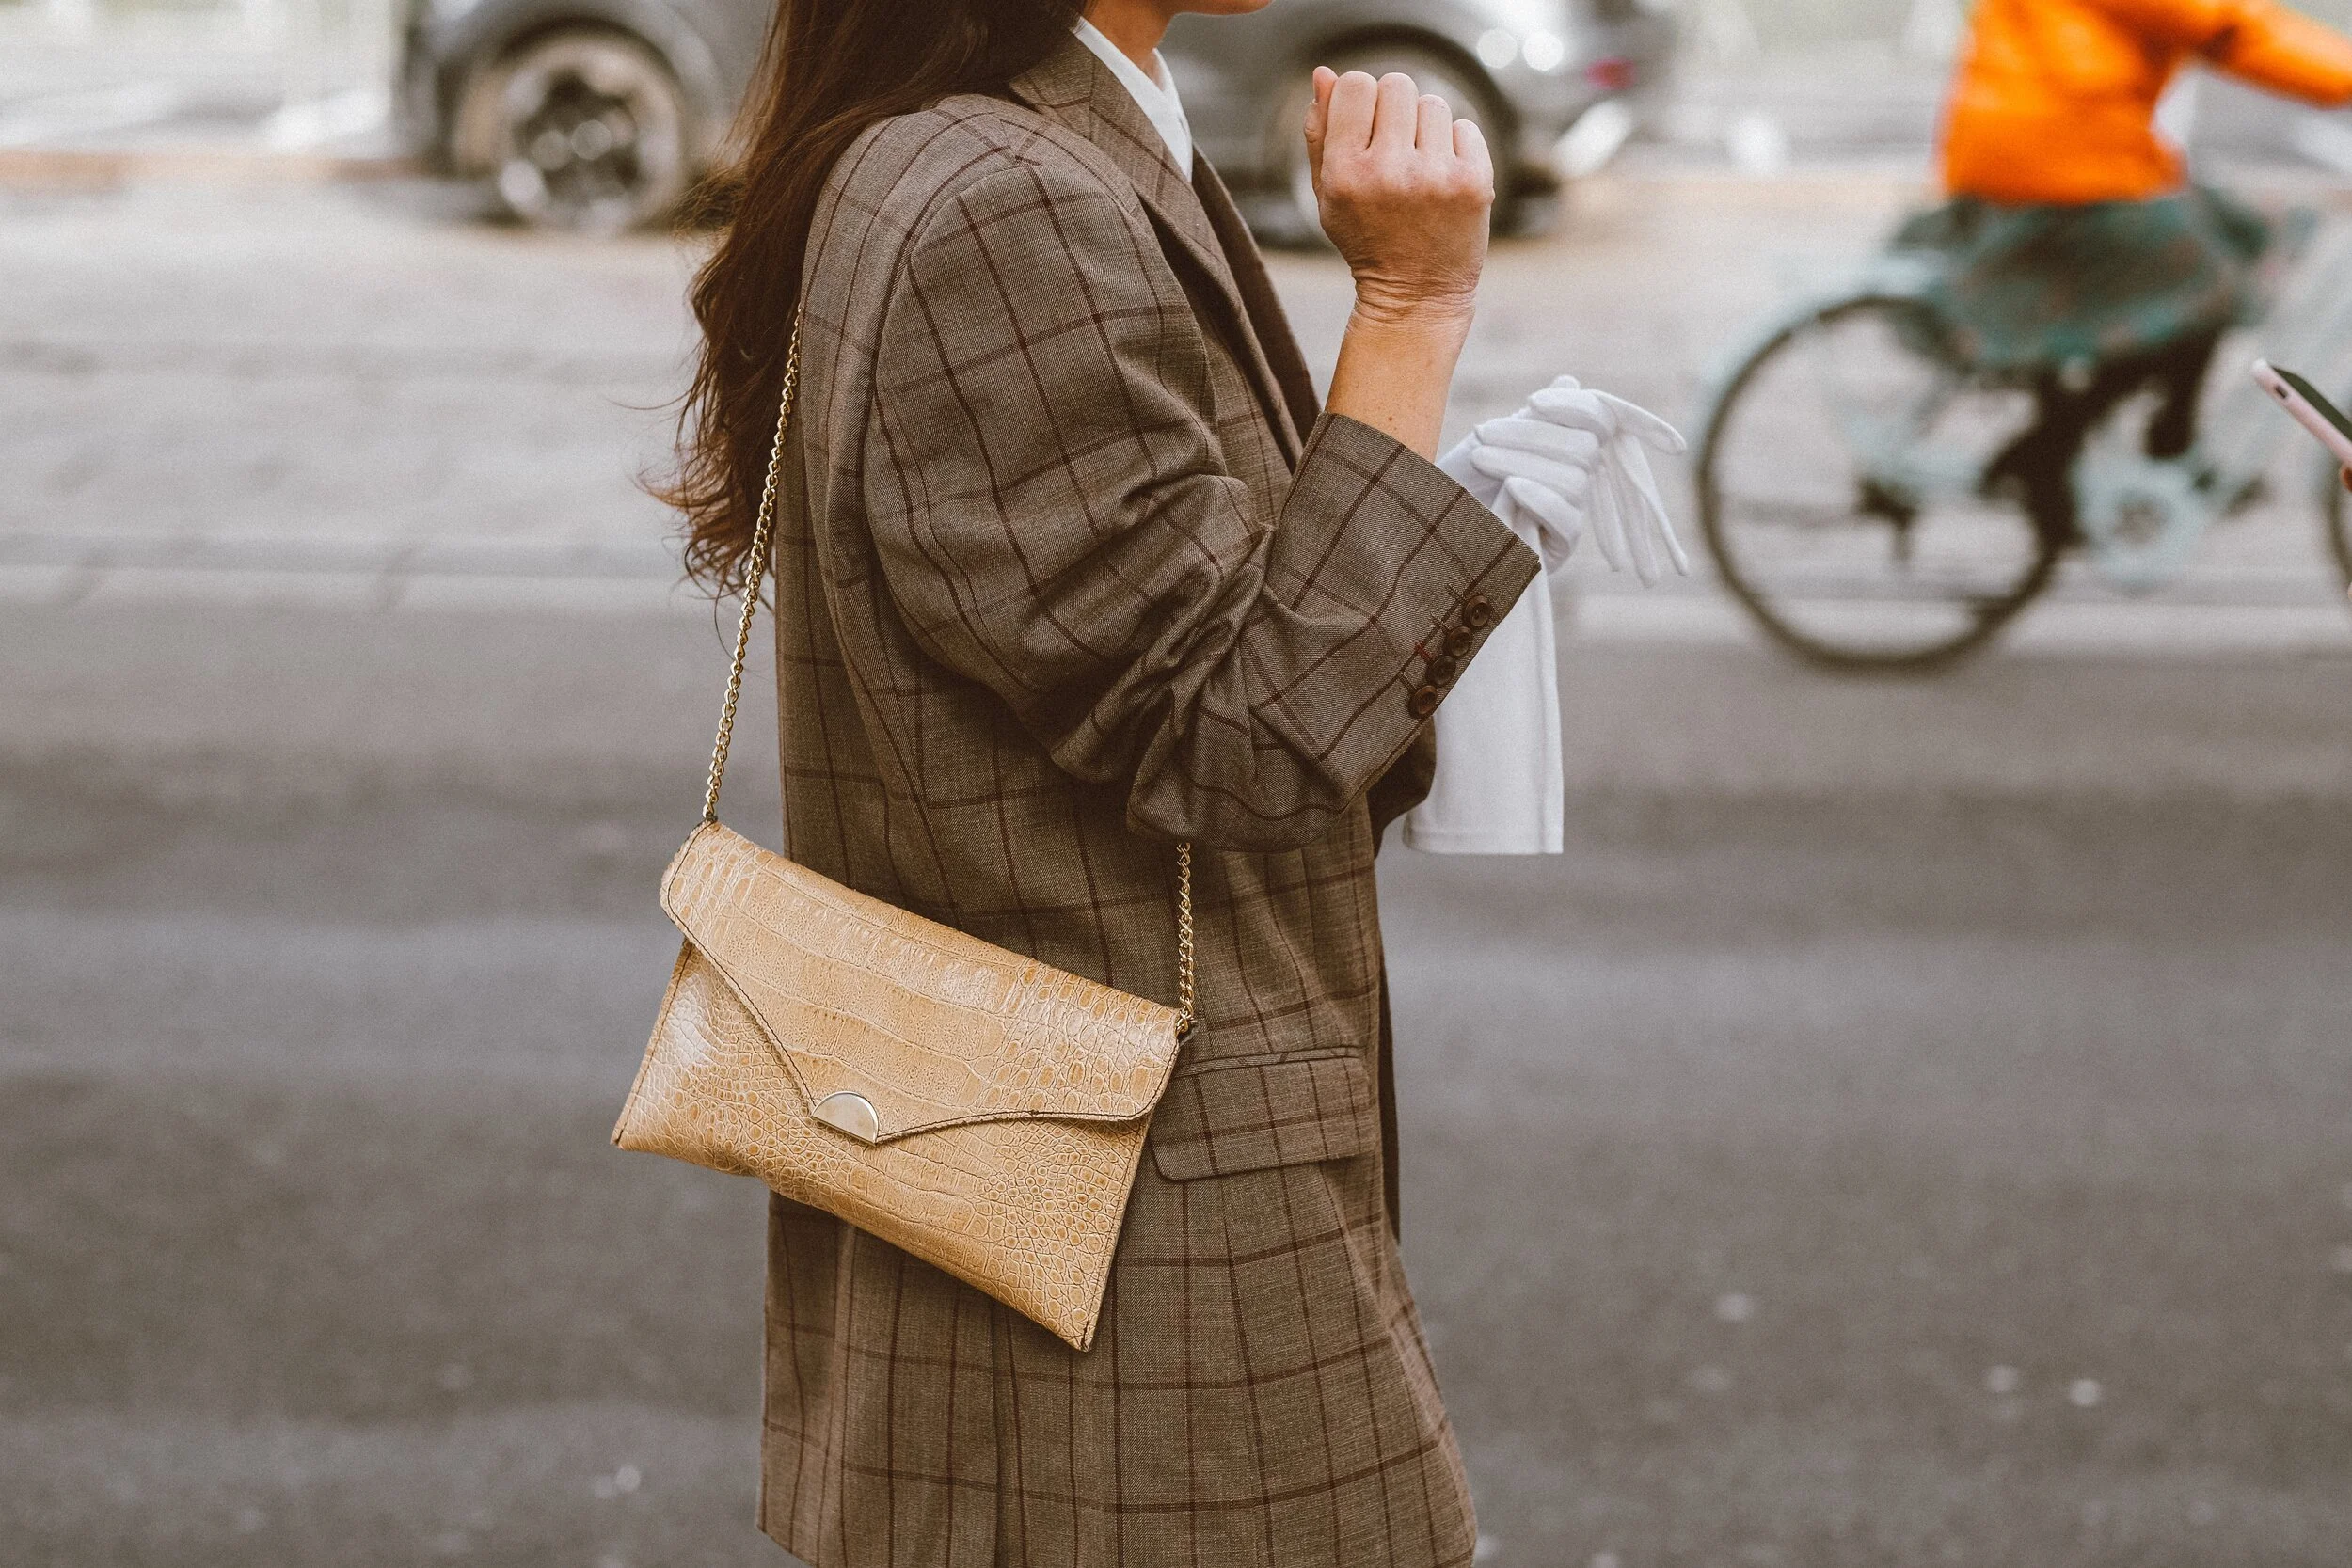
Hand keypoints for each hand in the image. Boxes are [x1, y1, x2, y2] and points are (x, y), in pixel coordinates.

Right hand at [1304, 67, 1493, 328]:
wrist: (1416, 296)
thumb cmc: (1366, 238)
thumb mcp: (1327, 194)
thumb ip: (1320, 133)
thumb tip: (1325, 73)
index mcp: (1344, 174)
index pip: (1355, 85)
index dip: (1360, 99)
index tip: (1365, 128)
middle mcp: (1387, 173)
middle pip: (1397, 85)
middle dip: (1395, 109)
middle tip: (1395, 150)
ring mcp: (1434, 177)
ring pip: (1433, 103)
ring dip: (1426, 128)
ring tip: (1419, 168)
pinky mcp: (1473, 183)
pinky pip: (1465, 127)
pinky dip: (1455, 147)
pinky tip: (1443, 181)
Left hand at [1466, 378, 1689, 584]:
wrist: (1433, 523)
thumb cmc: (1462, 481)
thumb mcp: (1495, 440)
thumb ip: (1534, 416)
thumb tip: (1569, 381)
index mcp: (1569, 449)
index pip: (1600, 420)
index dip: (1574, 406)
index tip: (1531, 401)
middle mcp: (1579, 481)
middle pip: (1583, 448)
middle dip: (1530, 435)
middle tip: (1481, 434)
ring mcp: (1573, 515)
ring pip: (1573, 481)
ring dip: (1522, 463)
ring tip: (1479, 459)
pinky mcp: (1562, 546)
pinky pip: (1568, 520)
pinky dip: (1540, 499)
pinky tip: (1510, 488)